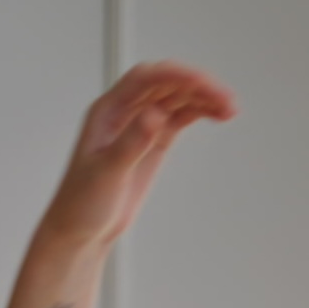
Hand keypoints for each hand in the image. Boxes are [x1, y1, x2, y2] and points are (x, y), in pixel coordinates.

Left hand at [39, 62, 235, 250]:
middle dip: (197, 85)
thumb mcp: (106, 174)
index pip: (144, 78)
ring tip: (229, 109)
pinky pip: (181, 115)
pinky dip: (201, 111)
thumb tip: (154, 115)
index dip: (175, 74)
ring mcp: (140, 125)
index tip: (202, 83)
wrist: (80, 233)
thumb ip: (131, 144)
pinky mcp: (153, 141)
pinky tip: (219, 114)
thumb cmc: (80, 205)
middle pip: (166, 83)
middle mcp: (124, 112)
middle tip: (224, 99)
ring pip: (177, 97)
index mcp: (106, 112)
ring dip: (204, 97)